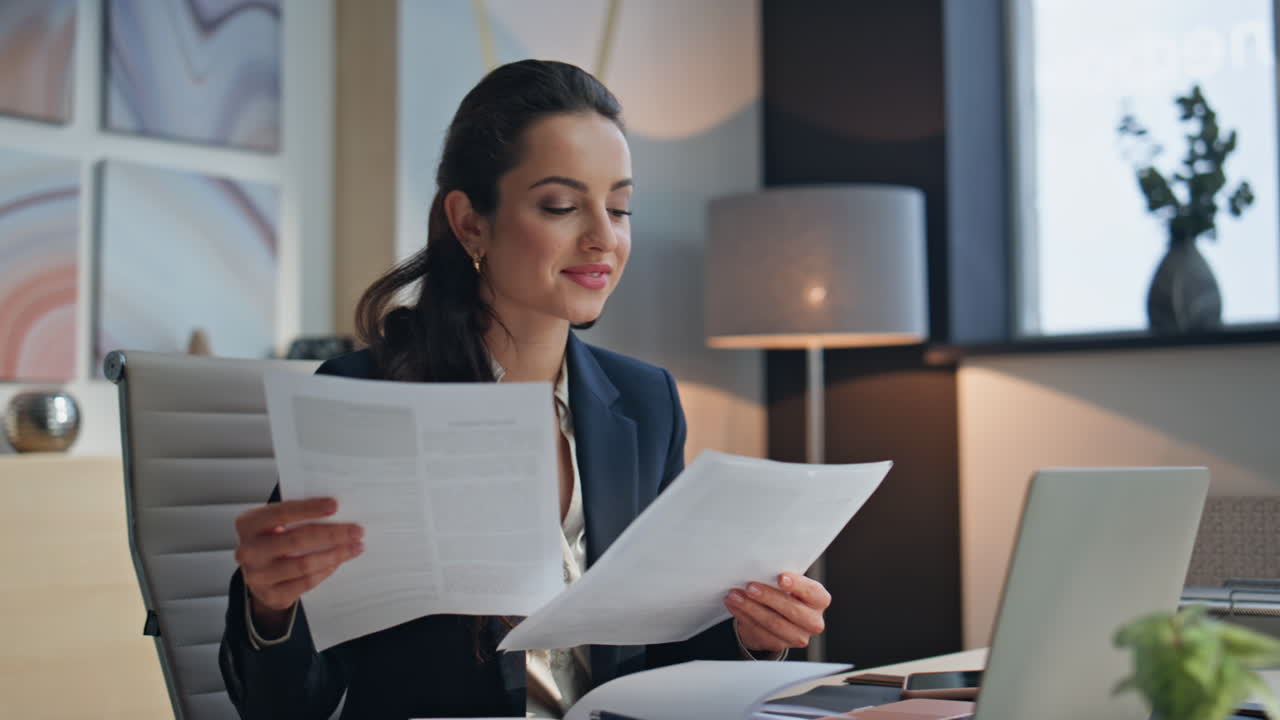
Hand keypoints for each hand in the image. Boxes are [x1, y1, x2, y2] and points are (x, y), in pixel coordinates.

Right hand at [234, 498, 363, 627]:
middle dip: (332, 534)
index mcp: (249, 524)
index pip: (282, 513)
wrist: (258, 573)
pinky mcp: (270, 594)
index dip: (310, 508)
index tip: (335, 505)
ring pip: (304, 564)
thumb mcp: (276, 522)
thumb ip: (298, 515)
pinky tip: (338, 562)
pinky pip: (305, 582)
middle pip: (297, 539)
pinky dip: (325, 571)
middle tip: (356, 531)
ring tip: (355, 547)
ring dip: (335, 555)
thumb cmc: (274, 539)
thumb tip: (336, 509)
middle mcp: (248, 550)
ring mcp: (257, 575)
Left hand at [724, 572, 830, 652]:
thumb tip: (760, 570)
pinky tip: (735, 606)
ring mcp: (798, 636)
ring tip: (735, 596)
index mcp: (819, 600)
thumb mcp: (788, 583)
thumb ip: (781, 578)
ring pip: (773, 622)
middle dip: (768, 597)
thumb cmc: (785, 593)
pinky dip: (744, 617)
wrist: (777, 616)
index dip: (797, 585)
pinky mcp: (779, 645)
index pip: (812, 592)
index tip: (780, 578)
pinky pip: (760, 631)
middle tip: (749, 587)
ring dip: (750, 608)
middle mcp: (813, 621)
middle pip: (791, 610)